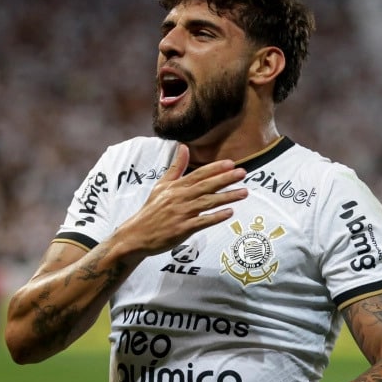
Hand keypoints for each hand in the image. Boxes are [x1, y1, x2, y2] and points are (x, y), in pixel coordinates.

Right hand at [119, 144, 247, 257]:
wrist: (137, 234)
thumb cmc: (152, 210)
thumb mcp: (161, 185)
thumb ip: (176, 167)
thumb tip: (183, 147)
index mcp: (176, 187)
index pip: (199, 174)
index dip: (215, 168)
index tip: (231, 163)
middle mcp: (180, 197)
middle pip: (206, 186)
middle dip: (226, 179)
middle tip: (243, 173)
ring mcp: (181, 213)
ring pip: (207, 202)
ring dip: (227, 197)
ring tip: (244, 192)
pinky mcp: (182, 229)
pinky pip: (202, 222)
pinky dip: (216, 217)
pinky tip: (229, 213)